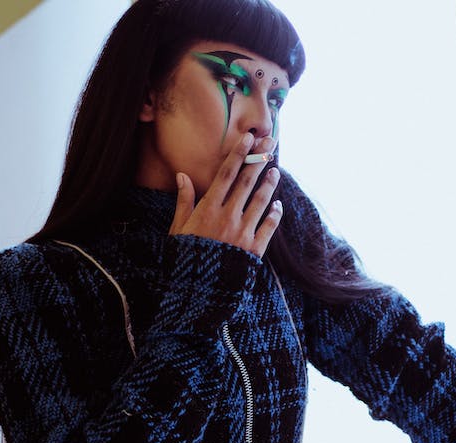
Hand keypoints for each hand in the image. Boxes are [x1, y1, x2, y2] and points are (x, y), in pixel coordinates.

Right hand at [168, 132, 282, 257]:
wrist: (196, 292)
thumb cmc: (183, 259)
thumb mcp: (177, 229)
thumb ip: (184, 201)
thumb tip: (182, 175)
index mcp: (208, 210)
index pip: (226, 175)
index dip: (238, 154)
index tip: (248, 138)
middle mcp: (228, 217)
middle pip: (247, 182)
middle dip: (259, 160)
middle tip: (270, 143)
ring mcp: (243, 233)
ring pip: (261, 201)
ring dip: (269, 183)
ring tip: (275, 170)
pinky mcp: (254, 249)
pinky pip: (268, 227)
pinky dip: (275, 214)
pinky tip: (278, 205)